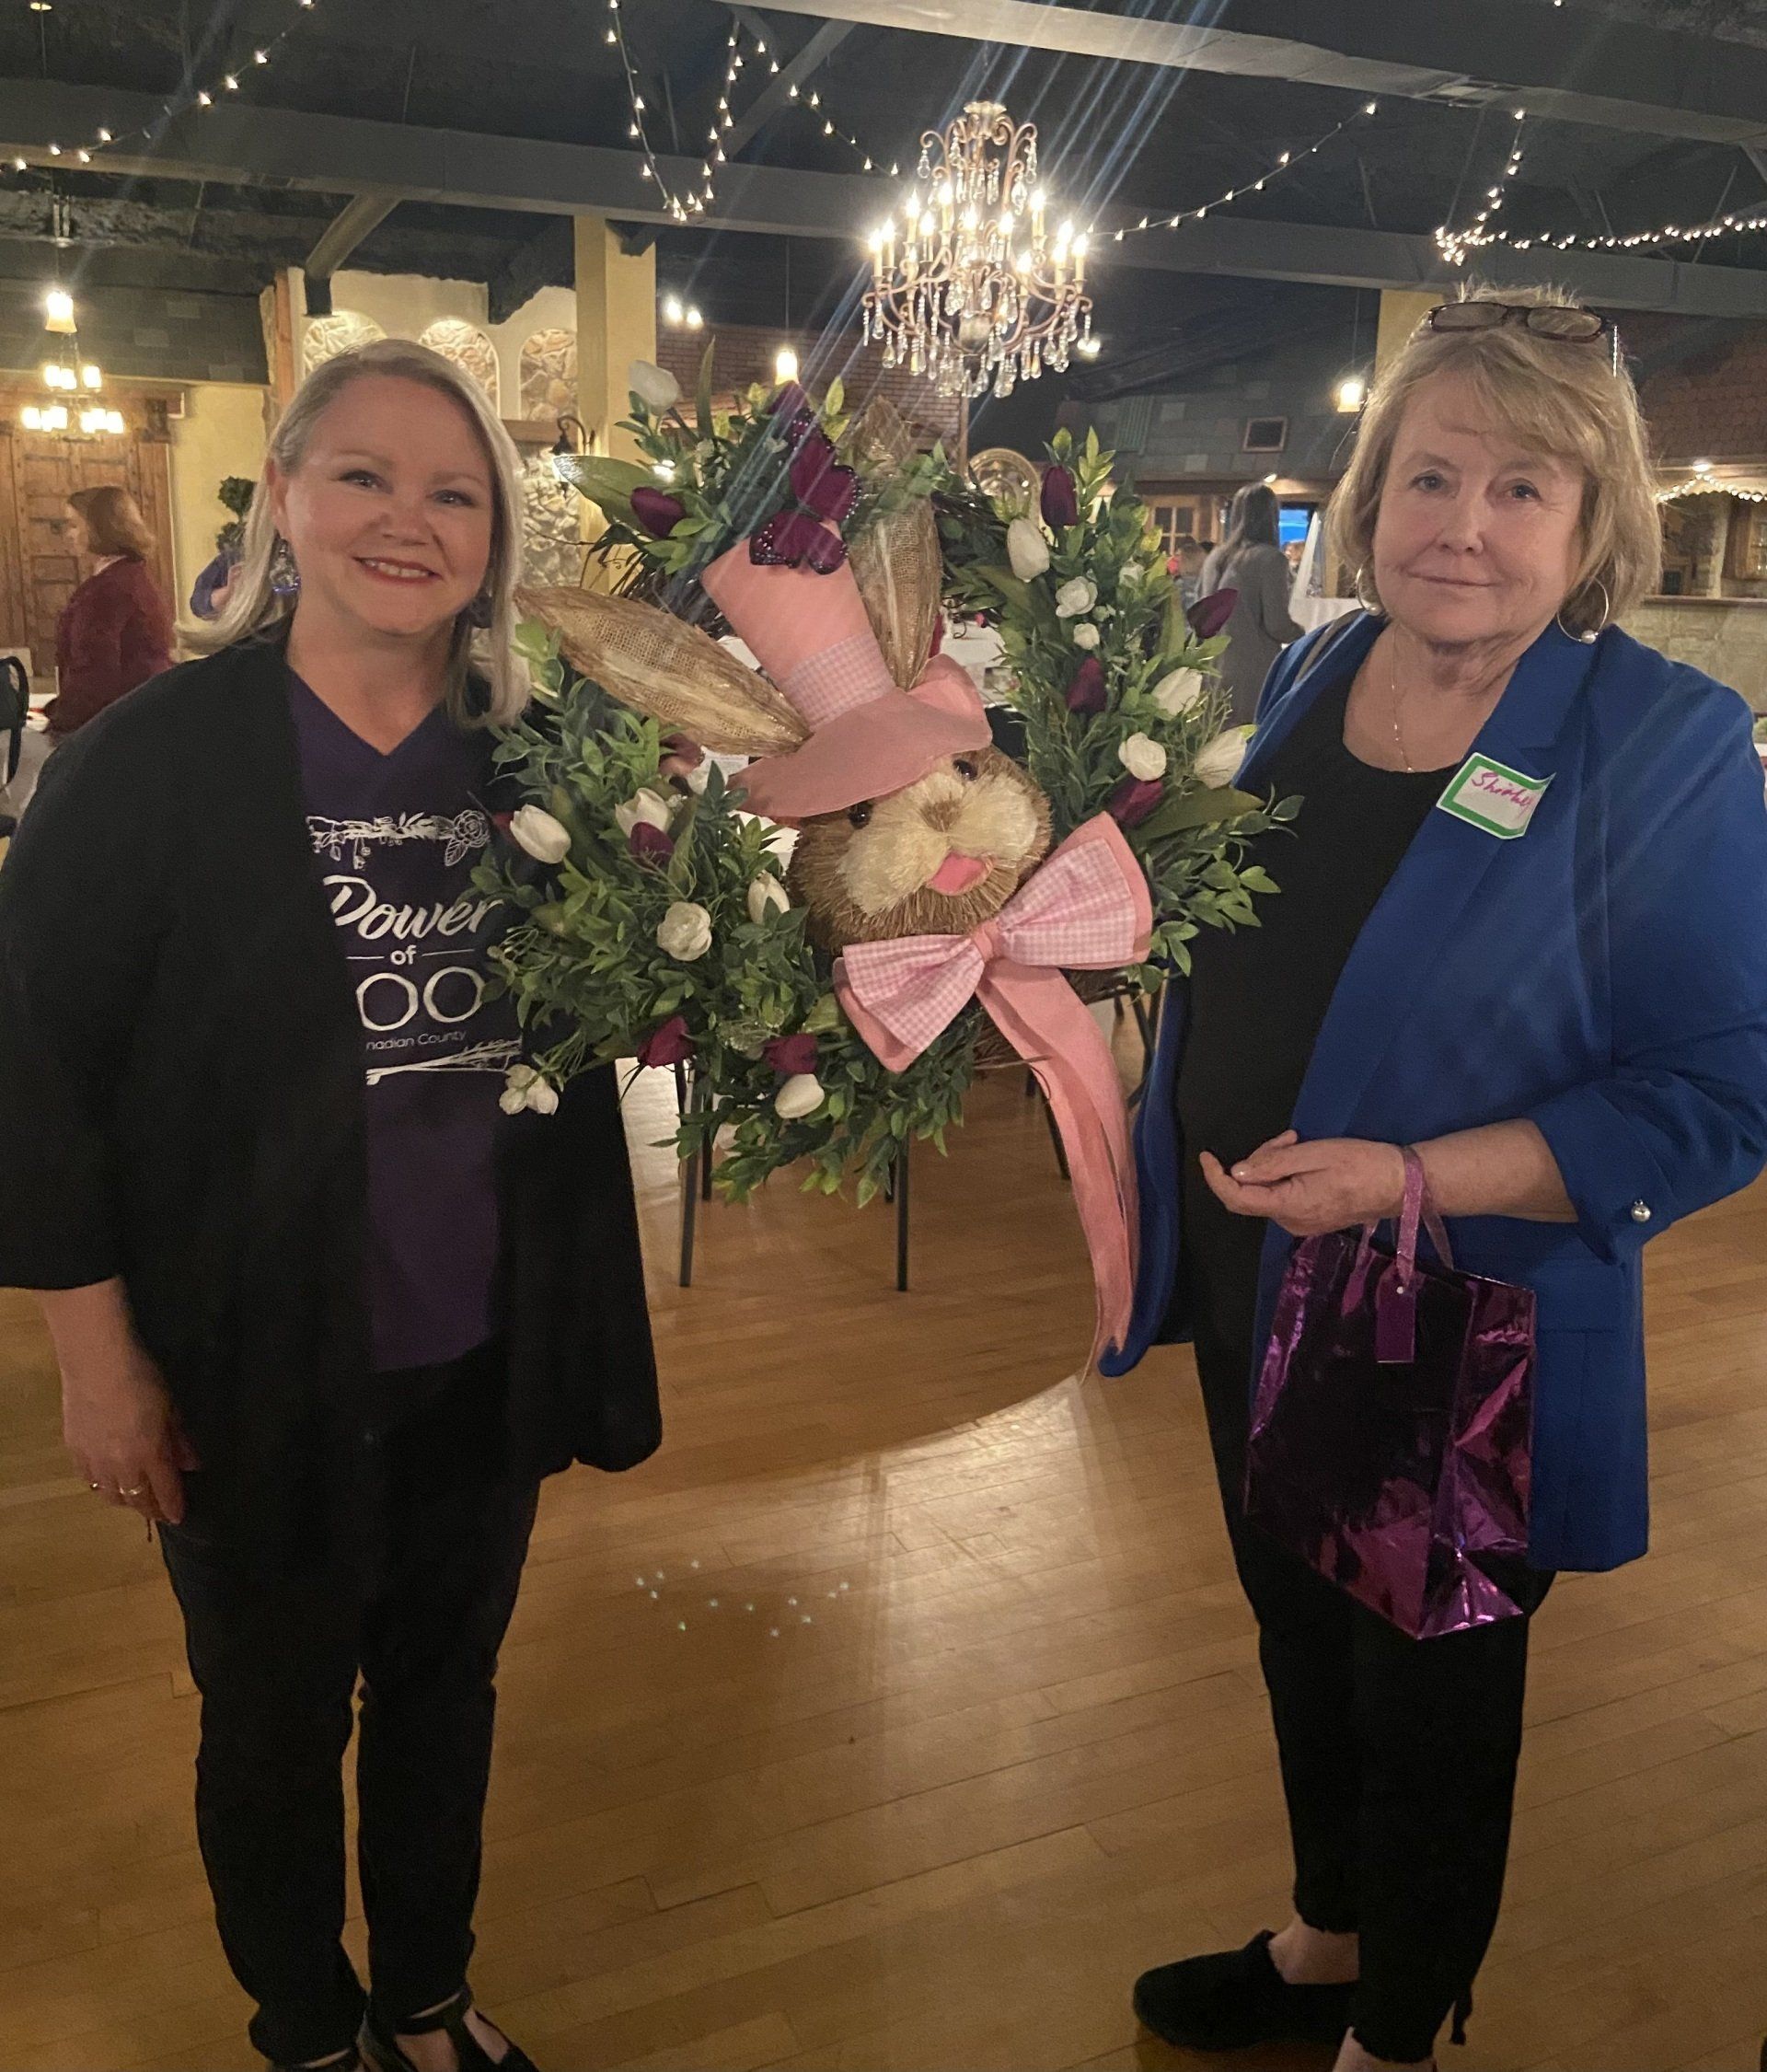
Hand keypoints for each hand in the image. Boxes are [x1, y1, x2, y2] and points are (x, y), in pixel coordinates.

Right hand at [60, 1335, 198, 1526]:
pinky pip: (89, 1480)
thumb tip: (191, 1465)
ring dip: (126, 1500)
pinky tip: (108, 1480)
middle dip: (150, 1509)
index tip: (178, 1517)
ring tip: (136, 1497)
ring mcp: (94, 1460)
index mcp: (149, 1455)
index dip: (172, 1507)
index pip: (164, 1492)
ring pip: (109, 1495)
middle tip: (159, 1511)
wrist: (97, 1363)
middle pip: (136, 1500)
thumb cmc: (142, 1379)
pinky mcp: (73, 1451)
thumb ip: (180, 1440)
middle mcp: (120, 1466)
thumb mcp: (171, 1408)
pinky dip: (102, 1485)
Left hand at [1200, 1131, 1407, 1238]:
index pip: (1236, 1198)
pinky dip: (1286, 1175)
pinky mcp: (1312, 1219)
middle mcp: (1290, 1222)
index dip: (1215, 1178)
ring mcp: (1302, 1224)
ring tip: (1299, 1141)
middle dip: (1259, 1161)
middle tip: (1287, 1137)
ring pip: (1269, 1192)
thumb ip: (1273, 1164)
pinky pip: (1285, 1196)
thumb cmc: (1361, 1164)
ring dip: (1275, 1165)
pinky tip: (1304, 1156)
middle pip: (1253, 1191)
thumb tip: (1236, 1173)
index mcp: (1289, 1206)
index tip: (1206, 1156)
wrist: (1402, 1185)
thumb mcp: (1315, 1154)